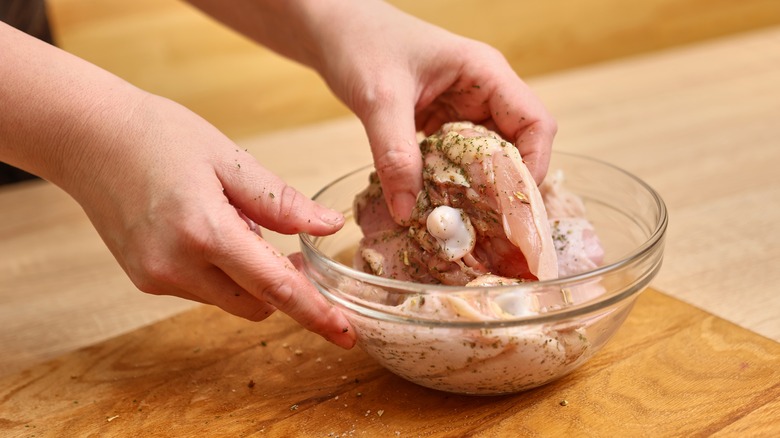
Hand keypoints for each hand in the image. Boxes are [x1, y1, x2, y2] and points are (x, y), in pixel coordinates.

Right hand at [69, 94, 356, 348]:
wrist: (89, 137)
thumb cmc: (161, 136)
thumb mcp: (230, 159)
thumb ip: (280, 202)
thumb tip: (329, 227)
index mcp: (206, 232)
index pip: (275, 288)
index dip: (315, 313)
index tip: (346, 335)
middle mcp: (178, 265)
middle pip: (257, 303)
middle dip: (283, 285)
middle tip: (291, 246)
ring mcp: (157, 277)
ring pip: (230, 299)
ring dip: (249, 277)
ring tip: (233, 221)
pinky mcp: (146, 279)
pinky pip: (203, 289)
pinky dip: (220, 271)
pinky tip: (206, 229)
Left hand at [311, 1, 556, 222]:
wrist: (332, 29)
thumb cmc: (360, 43)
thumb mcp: (378, 99)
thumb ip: (394, 155)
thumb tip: (408, 212)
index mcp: (485, 74)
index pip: (535, 124)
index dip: (532, 167)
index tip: (511, 206)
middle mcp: (483, 93)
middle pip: (517, 148)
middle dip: (506, 188)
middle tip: (491, 229)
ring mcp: (462, 109)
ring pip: (487, 159)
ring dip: (478, 191)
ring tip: (465, 225)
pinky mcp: (440, 124)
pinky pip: (458, 161)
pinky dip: (452, 185)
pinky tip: (437, 207)